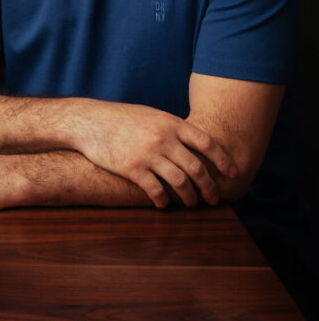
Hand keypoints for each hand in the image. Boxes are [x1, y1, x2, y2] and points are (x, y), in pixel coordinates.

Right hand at [65, 99, 235, 207]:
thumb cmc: (119, 118)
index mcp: (169, 123)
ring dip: (190, 198)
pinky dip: (163, 201)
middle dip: (209, 188)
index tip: (233, 174)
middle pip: (197, 168)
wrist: (88, 121)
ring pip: (181, 183)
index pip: (207, 143)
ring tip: (191, 204)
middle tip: (213, 198)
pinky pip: (156, 191)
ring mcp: (148, 154)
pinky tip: (163, 204)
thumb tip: (193, 144)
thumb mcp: (149, 115)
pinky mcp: (132, 168)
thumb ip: (171, 128)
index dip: (224, 160)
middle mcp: (162, 138)